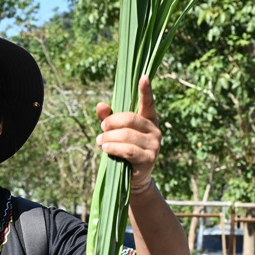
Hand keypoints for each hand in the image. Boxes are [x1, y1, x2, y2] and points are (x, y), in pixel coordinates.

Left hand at [95, 76, 160, 194]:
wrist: (134, 177)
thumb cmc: (124, 149)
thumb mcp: (115, 132)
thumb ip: (108, 118)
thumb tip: (100, 105)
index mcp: (148, 119)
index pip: (148, 102)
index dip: (146, 90)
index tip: (143, 77)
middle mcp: (155, 130)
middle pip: (130, 118)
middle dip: (111, 122)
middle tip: (101, 128)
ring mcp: (154, 144)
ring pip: (127, 135)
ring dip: (109, 138)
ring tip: (100, 142)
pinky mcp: (149, 158)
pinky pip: (128, 150)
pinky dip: (114, 148)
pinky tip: (106, 148)